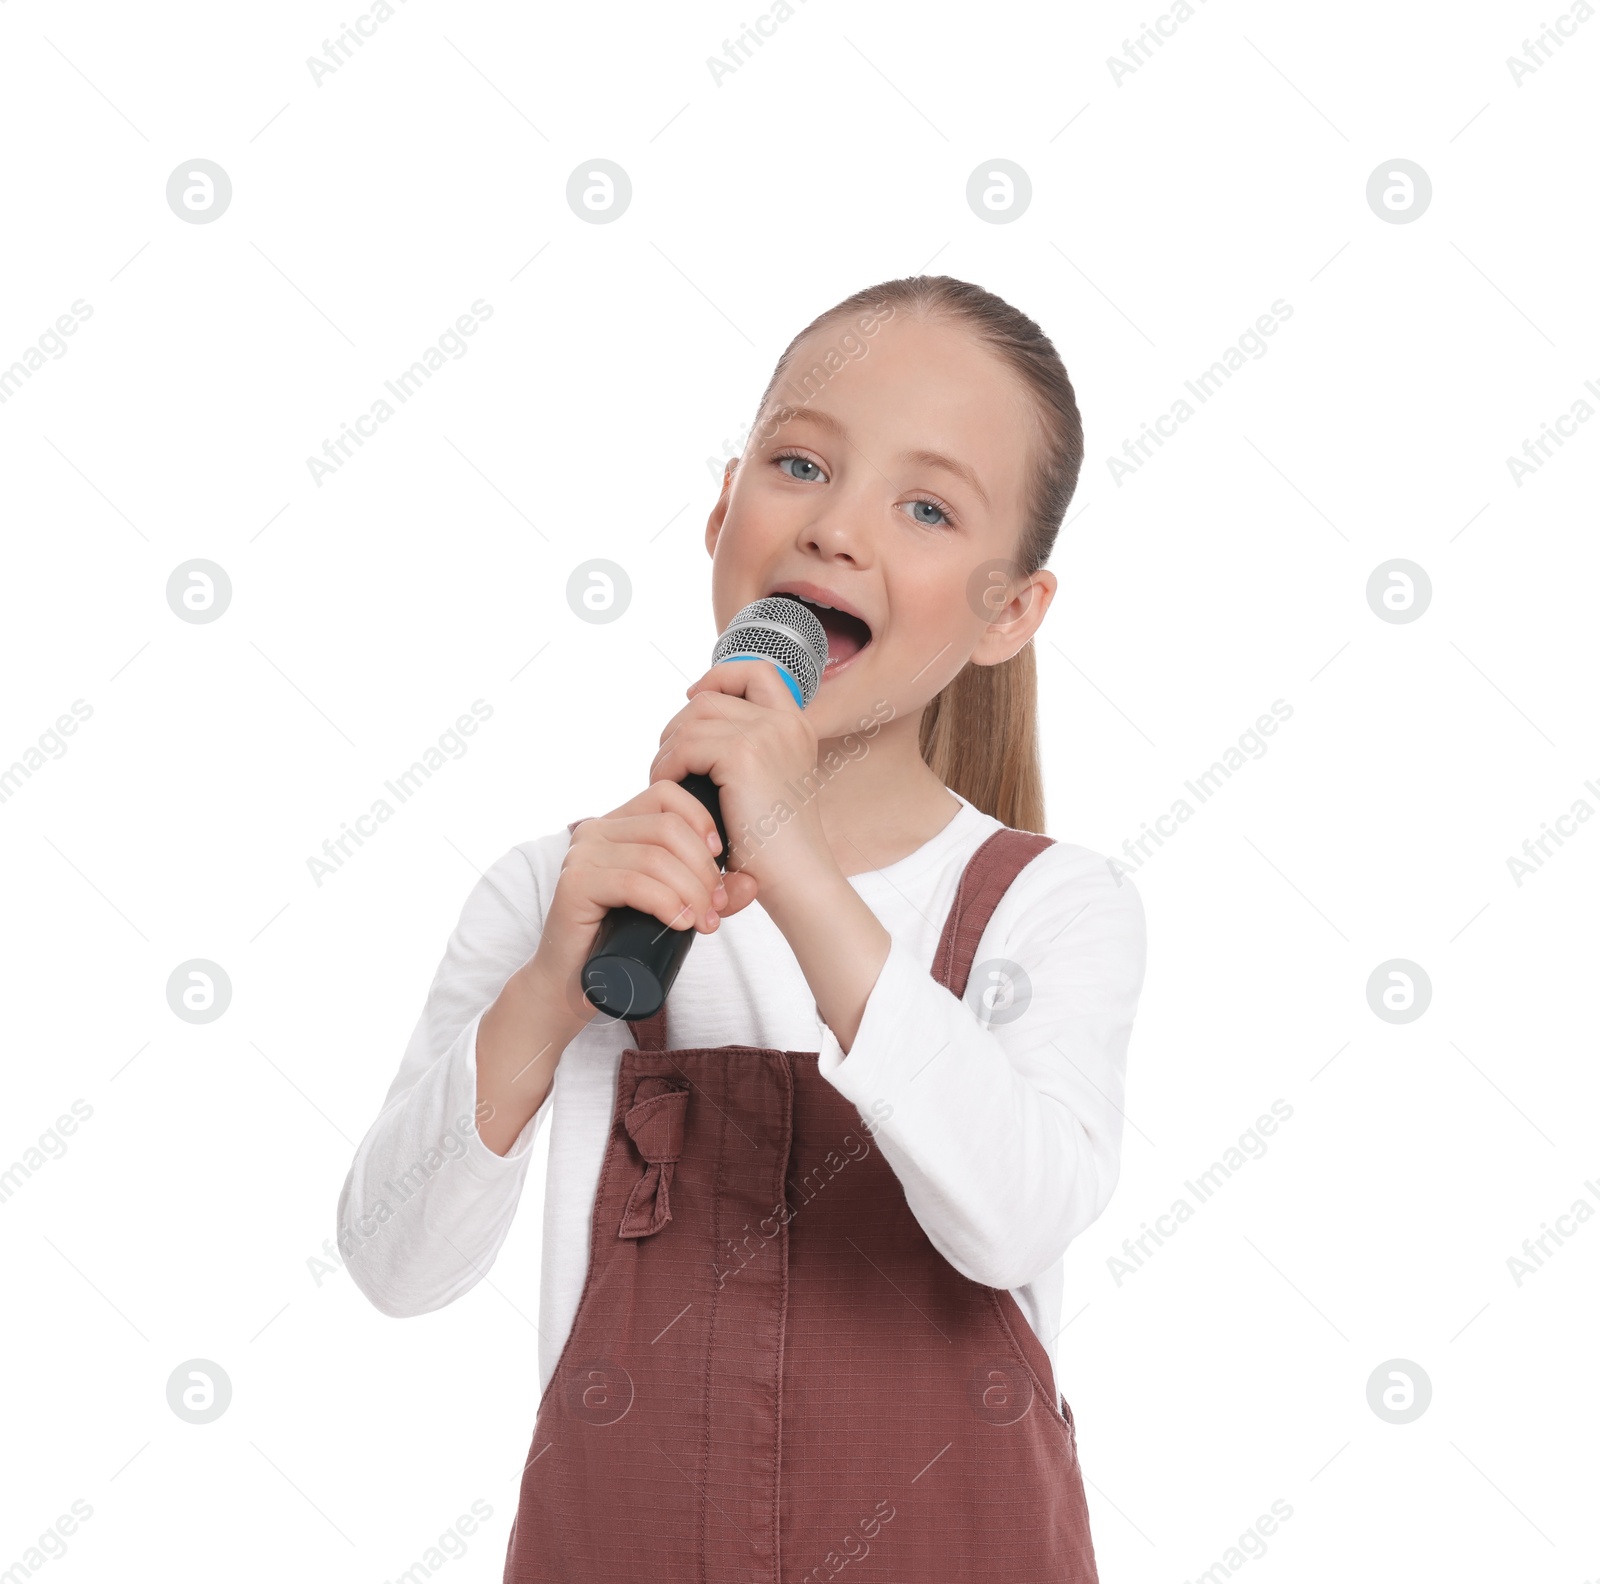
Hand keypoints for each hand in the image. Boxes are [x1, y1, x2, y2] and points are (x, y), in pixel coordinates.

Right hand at [526, 781, 759, 1026]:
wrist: (578, 983)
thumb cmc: (627, 941)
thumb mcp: (678, 906)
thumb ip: (713, 892)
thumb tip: (751, 883)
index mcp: (617, 824)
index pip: (667, 795)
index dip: (701, 820)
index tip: (721, 857)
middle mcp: (595, 831)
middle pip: (667, 827)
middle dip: (703, 867)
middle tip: (717, 905)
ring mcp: (581, 855)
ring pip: (655, 857)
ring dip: (691, 891)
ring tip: (704, 922)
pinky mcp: (574, 884)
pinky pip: (634, 882)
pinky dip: (667, 903)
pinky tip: (681, 923)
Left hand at [648, 659, 835, 903]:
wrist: (796, 879)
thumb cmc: (776, 846)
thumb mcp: (768, 785)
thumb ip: (746, 750)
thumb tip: (695, 723)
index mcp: (797, 726)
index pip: (756, 671)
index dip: (720, 677)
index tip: (694, 699)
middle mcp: (786, 723)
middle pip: (712, 696)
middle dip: (680, 726)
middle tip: (670, 765)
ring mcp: (767, 734)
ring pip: (693, 718)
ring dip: (668, 749)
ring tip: (665, 782)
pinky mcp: (743, 754)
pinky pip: (685, 745)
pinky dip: (667, 767)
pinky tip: (668, 791)